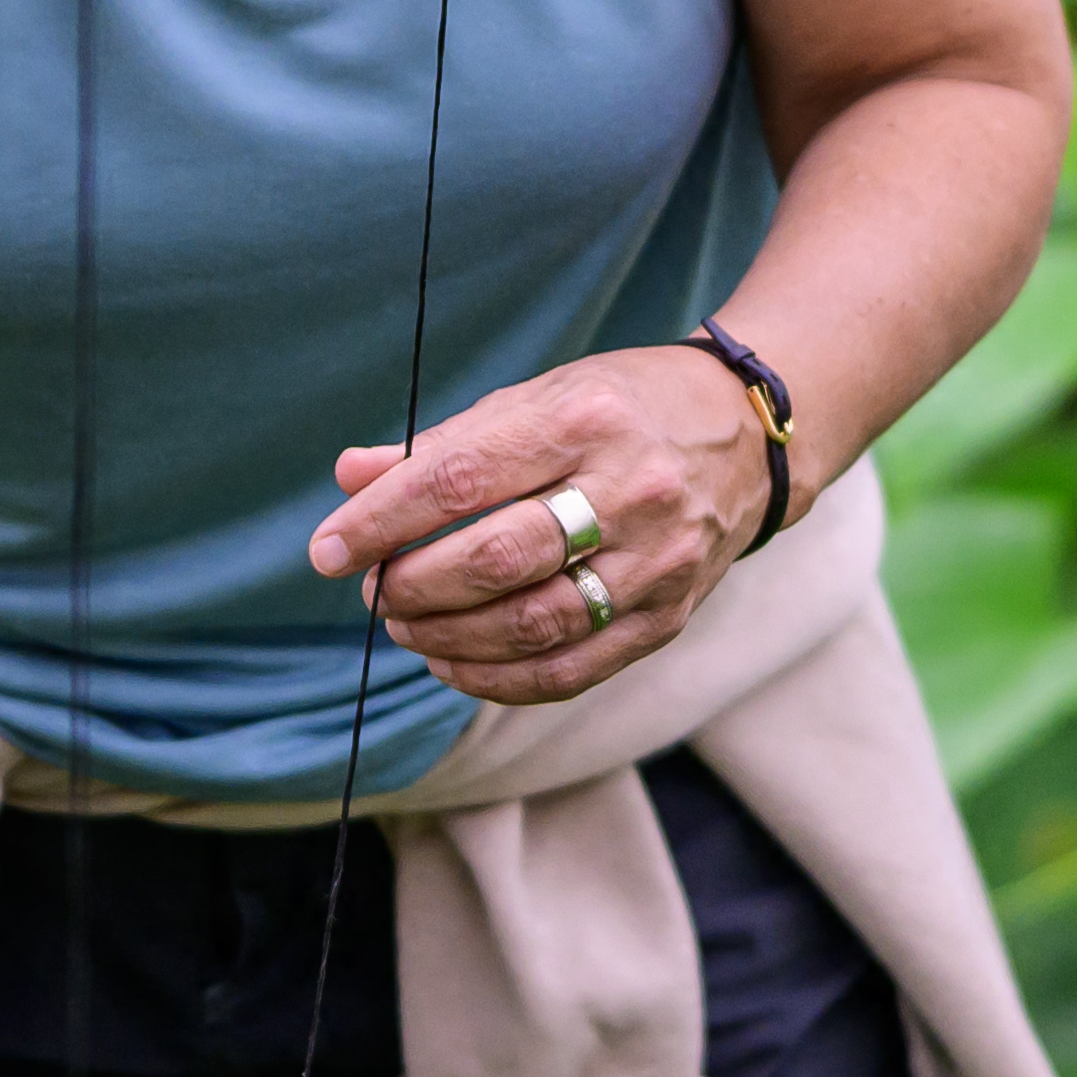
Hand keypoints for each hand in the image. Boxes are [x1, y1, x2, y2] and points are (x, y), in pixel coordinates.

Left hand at [304, 341, 772, 708]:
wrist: (749, 437)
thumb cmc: (621, 409)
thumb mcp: (537, 398)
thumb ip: (443, 445)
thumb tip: (350, 478)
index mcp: (584, 420)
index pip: (459, 480)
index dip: (381, 522)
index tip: (327, 550)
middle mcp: (629, 490)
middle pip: (495, 559)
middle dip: (411, 584)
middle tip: (372, 589)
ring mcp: (656, 561)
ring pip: (531, 625)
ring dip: (445, 636)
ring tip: (403, 624)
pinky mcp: (667, 618)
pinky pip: (569, 671)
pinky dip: (496, 679)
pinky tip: (451, 662)